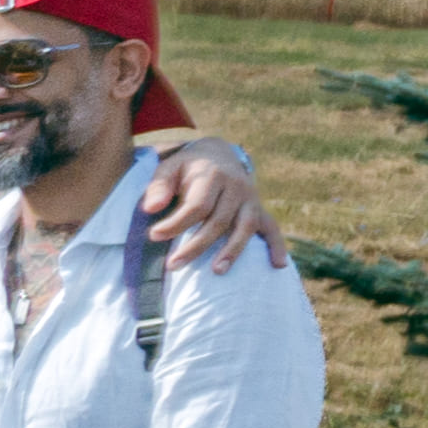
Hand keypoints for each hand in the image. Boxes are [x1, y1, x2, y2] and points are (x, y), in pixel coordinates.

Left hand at [146, 139, 278, 270]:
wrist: (218, 155)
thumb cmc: (187, 168)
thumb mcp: (168, 169)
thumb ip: (158, 187)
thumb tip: (150, 208)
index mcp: (213, 176)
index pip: (197, 206)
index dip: (176, 223)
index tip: (154, 235)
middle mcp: (236, 187)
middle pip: (218, 221)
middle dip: (195, 246)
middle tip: (173, 265)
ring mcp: (251, 199)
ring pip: (245, 227)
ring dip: (232, 251)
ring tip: (216, 272)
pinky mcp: (259, 209)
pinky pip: (272, 228)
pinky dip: (276, 246)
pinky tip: (278, 265)